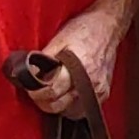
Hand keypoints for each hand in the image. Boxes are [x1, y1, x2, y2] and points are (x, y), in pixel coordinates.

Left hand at [26, 0, 128, 116]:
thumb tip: (28, 73)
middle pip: (60, 106)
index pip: (53, 91)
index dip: (37, 93)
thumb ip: (44, 58)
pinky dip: (71, 106)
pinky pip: (84, 109)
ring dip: (57, 106)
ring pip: (71, 112)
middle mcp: (91, 83)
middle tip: (36, 92)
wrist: (109, 25)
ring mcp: (99, 90)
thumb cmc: (85, 28)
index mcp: (79, 68)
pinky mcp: (104, 93)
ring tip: (51, 94)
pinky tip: (66, 96)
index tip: (30, 89)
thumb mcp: (59, 39)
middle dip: (43, 101)